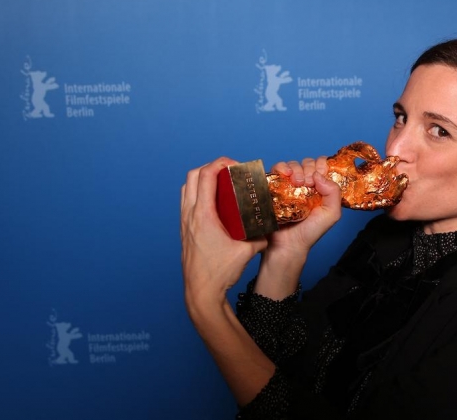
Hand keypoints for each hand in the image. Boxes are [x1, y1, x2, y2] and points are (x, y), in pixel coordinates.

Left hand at [180, 158, 267, 308]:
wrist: (201, 292)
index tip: (236, 165)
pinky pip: (187, 202)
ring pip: (187, 188)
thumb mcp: (247, 251)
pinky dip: (198, 193)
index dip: (221, 164)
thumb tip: (271, 227)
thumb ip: (260, 236)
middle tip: (230, 172)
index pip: (206, 176)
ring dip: (202, 179)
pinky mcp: (185, 230)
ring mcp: (185, 222)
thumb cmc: (220, 273)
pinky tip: (215, 203)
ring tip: (221, 183)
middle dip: (211, 167)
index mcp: (203, 215)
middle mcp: (190, 215)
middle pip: (193, 176)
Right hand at [252, 157, 341, 298]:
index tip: (319, 176)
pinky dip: (281, 167)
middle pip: (308, 163)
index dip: (322, 166)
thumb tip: (319, 175)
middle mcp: (305, 184)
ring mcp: (289, 184)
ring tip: (296, 183)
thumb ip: (334, 193)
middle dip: (309, 168)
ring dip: (296, 169)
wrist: (288, 244)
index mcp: (321, 188)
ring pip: (293, 164)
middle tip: (307, 183)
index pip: (323, 166)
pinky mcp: (274, 186)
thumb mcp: (331, 214)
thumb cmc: (310, 232)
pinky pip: (277, 169)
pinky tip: (285, 175)